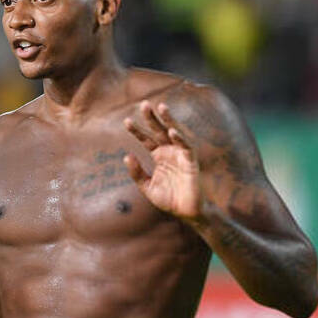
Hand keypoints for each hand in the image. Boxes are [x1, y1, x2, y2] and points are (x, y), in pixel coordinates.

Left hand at [123, 101, 201, 220]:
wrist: (186, 213)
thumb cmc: (169, 200)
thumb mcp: (147, 187)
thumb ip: (137, 173)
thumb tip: (127, 156)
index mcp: (159, 156)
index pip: (146, 139)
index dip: (137, 130)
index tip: (125, 121)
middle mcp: (170, 152)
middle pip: (159, 131)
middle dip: (151, 118)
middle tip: (143, 104)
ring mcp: (181, 155)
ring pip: (175, 133)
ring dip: (169, 120)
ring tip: (161, 107)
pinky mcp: (191, 162)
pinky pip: (187, 147)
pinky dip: (180, 139)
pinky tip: (172, 131)